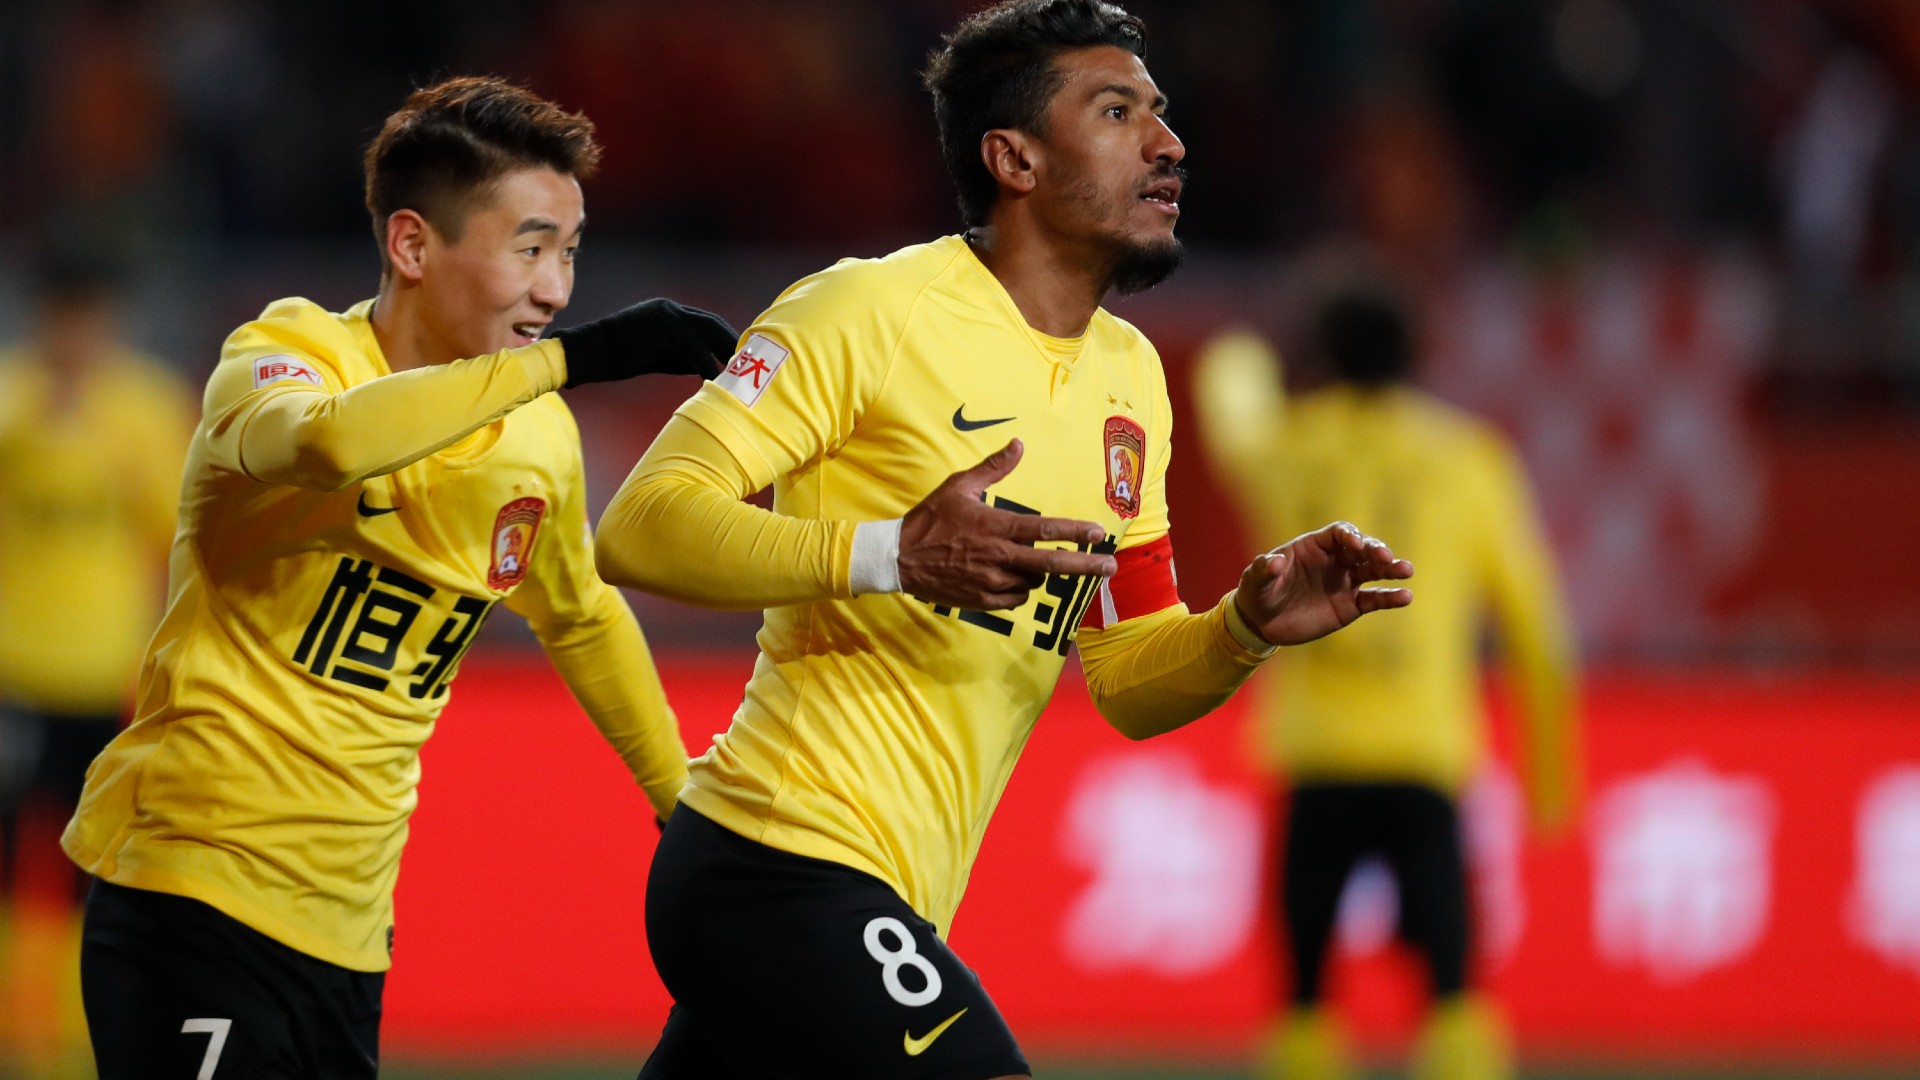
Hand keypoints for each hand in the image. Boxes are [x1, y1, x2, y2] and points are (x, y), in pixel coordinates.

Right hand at [554, 299, 739, 386]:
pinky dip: (707, 363)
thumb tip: (708, 368)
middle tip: (751, 364)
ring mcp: (667, 314)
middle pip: (713, 323)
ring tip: (740, 372)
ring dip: (726, 350)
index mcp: (668, 312)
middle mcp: (670, 308)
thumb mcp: (656, 357)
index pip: (705, 323)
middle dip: (733, 342)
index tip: (740, 358)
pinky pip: (694, 346)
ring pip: (708, 330)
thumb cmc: (618, 358)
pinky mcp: (662, 327)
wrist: (588, 352)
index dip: (724, 339)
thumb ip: (682, 358)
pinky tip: (715, 379)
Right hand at [899, 440, 1116, 609]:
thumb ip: (994, 467)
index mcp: (998, 527)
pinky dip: (1017, 589)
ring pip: (1033, 582)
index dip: (1077, 532)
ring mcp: (992, 582)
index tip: (1101, 533)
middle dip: (1086, 566)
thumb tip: (1018, 443)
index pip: (1046, 530)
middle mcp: (1000, 557)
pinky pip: (1014, 598)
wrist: (899, 558)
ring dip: (1036, 573)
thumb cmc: (931, 519)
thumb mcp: (960, 486)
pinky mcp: (982, 601)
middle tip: (1110, 567)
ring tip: (1023, 561)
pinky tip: (1007, 578)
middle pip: (1053, 564)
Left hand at [1233, 521, 1412, 646]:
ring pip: (1374, 571)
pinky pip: (1374, 599)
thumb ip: (1264, 569)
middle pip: (1362, 549)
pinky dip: (1390, 598)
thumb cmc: (1258, 593)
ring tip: (1406, 570)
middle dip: (1374, 550)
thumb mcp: (1255, 581)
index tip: (1355, 545)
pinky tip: (1405, 597)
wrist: (1262, 623)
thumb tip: (1274, 561)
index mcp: (1314, 546)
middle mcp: (1334, 560)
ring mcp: (1345, 582)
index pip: (1338, 534)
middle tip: (1385, 557)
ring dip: (1391, 569)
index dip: (1349, 536)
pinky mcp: (1350, 605)